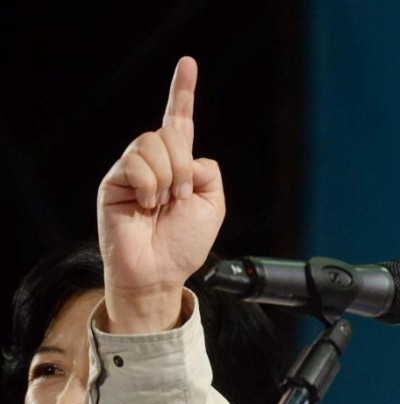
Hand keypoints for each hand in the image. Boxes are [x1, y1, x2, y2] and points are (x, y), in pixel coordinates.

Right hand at [97, 56, 225, 332]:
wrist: (159, 271)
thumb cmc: (185, 244)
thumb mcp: (213, 204)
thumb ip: (207, 171)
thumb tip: (185, 157)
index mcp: (180, 164)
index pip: (180, 121)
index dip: (183, 92)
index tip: (188, 64)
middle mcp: (155, 162)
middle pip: (171, 132)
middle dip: (184, 166)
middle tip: (181, 198)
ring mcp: (132, 168)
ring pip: (153, 144)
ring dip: (169, 177)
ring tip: (163, 205)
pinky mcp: (114, 179)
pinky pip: (136, 162)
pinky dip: (151, 185)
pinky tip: (146, 205)